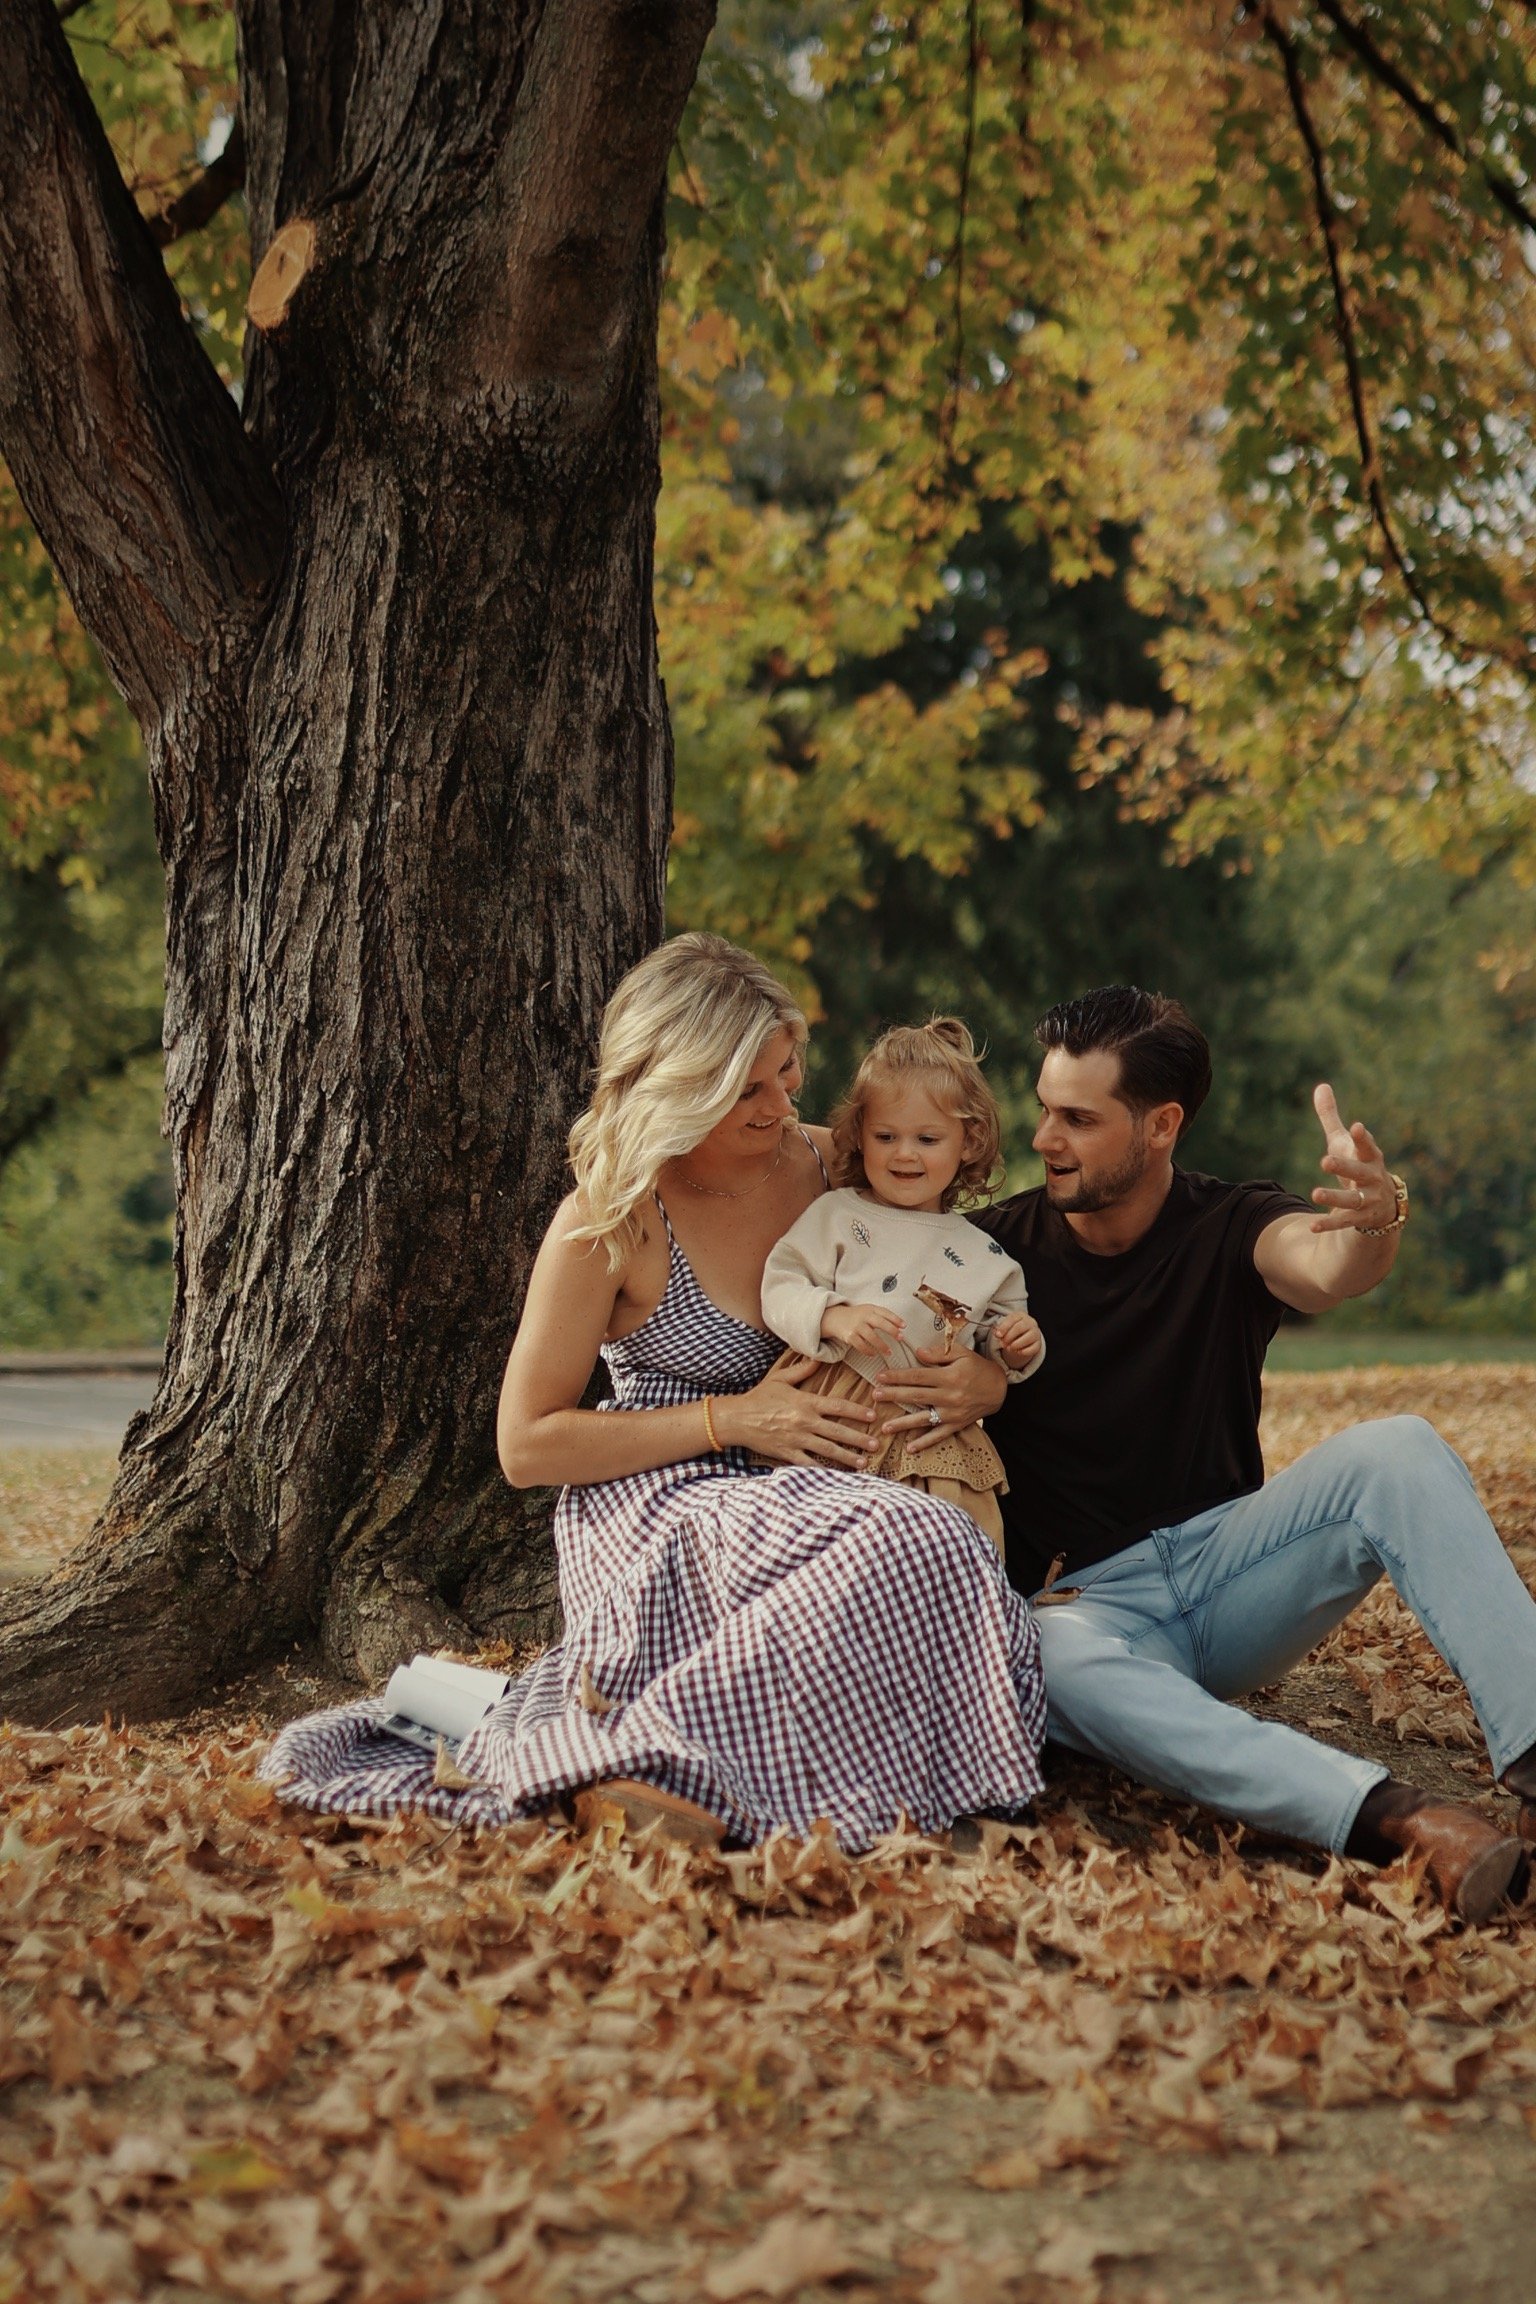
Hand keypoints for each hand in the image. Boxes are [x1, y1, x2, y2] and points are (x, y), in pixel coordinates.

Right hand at [717, 1354, 878, 1468]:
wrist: (736, 1418)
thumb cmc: (759, 1397)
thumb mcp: (780, 1378)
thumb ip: (802, 1369)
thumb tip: (818, 1357)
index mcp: (806, 1402)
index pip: (838, 1407)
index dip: (857, 1412)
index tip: (872, 1416)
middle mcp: (804, 1421)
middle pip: (838, 1431)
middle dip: (859, 1439)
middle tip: (876, 1445)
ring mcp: (796, 1439)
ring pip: (828, 1450)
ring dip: (848, 1457)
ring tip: (864, 1463)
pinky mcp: (787, 1453)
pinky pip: (809, 1464)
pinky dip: (824, 1470)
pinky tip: (837, 1475)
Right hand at [822, 1302, 904, 1359]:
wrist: (835, 1318)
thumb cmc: (856, 1316)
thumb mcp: (868, 1310)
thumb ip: (882, 1316)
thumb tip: (900, 1326)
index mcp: (870, 1309)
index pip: (885, 1312)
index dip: (896, 1319)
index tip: (904, 1326)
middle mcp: (864, 1316)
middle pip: (880, 1323)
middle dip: (892, 1331)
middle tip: (900, 1338)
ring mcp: (856, 1326)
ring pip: (872, 1337)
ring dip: (882, 1346)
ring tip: (889, 1352)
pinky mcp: (850, 1336)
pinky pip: (861, 1346)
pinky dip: (869, 1351)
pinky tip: (874, 1354)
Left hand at [870, 1346, 1007, 1455]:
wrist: (998, 1388)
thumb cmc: (976, 1367)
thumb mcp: (961, 1353)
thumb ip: (939, 1353)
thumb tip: (917, 1352)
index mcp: (949, 1376)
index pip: (917, 1376)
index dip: (897, 1376)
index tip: (879, 1376)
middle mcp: (950, 1396)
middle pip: (916, 1396)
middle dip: (893, 1396)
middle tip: (874, 1396)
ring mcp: (953, 1413)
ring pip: (923, 1419)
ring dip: (903, 1423)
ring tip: (884, 1427)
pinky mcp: (957, 1425)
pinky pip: (939, 1435)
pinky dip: (925, 1443)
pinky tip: (910, 1448)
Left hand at [991, 1312, 1043, 1370]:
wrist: (1023, 1336)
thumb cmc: (1011, 1329)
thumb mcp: (1005, 1327)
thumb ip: (1000, 1329)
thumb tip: (997, 1334)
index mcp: (1021, 1315)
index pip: (1012, 1318)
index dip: (1004, 1327)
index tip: (997, 1335)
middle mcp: (1030, 1322)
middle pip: (1019, 1328)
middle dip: (1009, 1337)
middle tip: (1002, 1344)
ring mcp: (1036, 1333)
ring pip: (1027, 1338)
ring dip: (1015, 1345)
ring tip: (1009, 1348)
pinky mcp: (1038, 1344)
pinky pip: (1033, 1348)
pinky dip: (1023, 1352)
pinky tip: (1017, 1352)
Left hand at [1308, 1083, 1394, 1233]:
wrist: (1383, 1205)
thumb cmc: (1358, 1165)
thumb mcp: (1344, 1142)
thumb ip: (1331, 1118)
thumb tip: (1321, 1086)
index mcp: (1370, 1157)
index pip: (1367, 1146)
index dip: (1362, 1138)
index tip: (1355, 1127)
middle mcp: (1373, 1178)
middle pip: (1359, 1172)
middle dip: (1344, 1166)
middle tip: (1324, 1160)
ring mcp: (1370, 1200)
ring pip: (1352, 1199)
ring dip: (1334, 1197)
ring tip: (1315, 1193)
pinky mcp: (1361, 1219)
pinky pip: (1344, 1222)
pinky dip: (1329, 1224)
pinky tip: (1313, 1226)